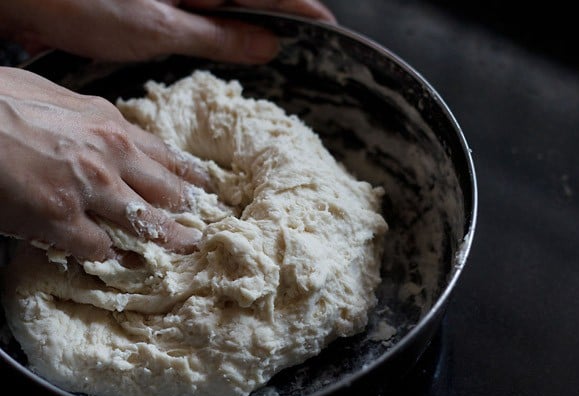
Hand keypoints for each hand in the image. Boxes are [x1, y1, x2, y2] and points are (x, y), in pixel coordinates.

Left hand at [0, 0, 334, 62]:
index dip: (304, 9)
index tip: (329, 30)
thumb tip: (268, 44)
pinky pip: (207, 5)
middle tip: (305, 43)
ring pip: (232, 0)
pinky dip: (222, 23)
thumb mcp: (162, 28)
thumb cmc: (87, 3)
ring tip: (275, 46)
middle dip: (284, 16)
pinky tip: (230, 39)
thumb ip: (219, 36)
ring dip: (254, 21)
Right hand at [0, 67, 209, 261]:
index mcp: (111, 125)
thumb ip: (92, 120)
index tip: (204, 187)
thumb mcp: (60, 99)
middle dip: (189, 211)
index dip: (190, 176)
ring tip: (185, 248)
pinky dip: (113, 257)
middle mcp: (110, 157)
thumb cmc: (1, 102)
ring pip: (147, 225)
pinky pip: (99, 248)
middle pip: (168, 192)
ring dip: (169, 240)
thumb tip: (108, 130)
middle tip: (201, 223)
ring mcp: (89, 190)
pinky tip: (122, 261)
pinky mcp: (60, 220)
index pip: (167, 156)